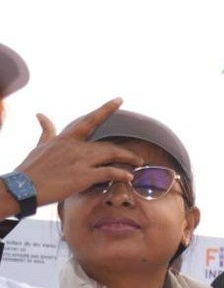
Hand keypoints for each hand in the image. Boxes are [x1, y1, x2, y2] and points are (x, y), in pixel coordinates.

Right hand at [10, 99, 140, 206]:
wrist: (22, 187)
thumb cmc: (30, 168)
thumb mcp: (40, 145)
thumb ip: (46, 130)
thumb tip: (41, 115)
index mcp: (66, 138)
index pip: (89, 120)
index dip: (106, 109)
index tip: (120, 99)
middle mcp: (75, 147)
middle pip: (107, 145)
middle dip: (125, 151)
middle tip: (137, 158)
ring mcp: (80, 161)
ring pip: (111, 155)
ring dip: (127, 159)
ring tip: (137, 164)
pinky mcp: (82, 176)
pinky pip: (108, 172)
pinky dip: (121, 174)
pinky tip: (128, 177)